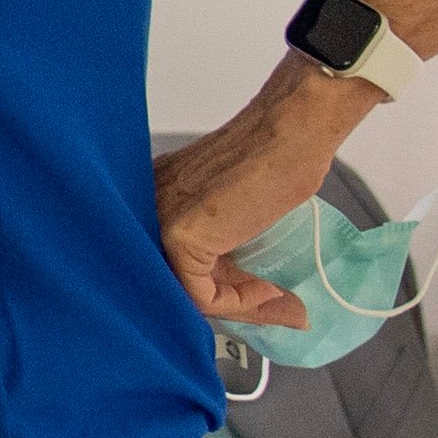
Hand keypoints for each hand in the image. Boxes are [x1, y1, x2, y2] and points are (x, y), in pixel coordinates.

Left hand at [155, 77, 350, 329]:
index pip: (169, 264)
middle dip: (226, 302)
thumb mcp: (238, 213)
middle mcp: (143, 208)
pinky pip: (202, 295)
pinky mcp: (178, 234)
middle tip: (270, 305)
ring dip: (238, 307)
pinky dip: (239, 303)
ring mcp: (157, 221)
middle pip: (175, 281)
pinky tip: (269, 291)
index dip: (216, 289)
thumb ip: (225, 250)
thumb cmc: (274, 157)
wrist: (293, 130)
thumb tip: (249, 293)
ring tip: (276, 300)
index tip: (257, 297)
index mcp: (152, 198)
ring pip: (185, 293)